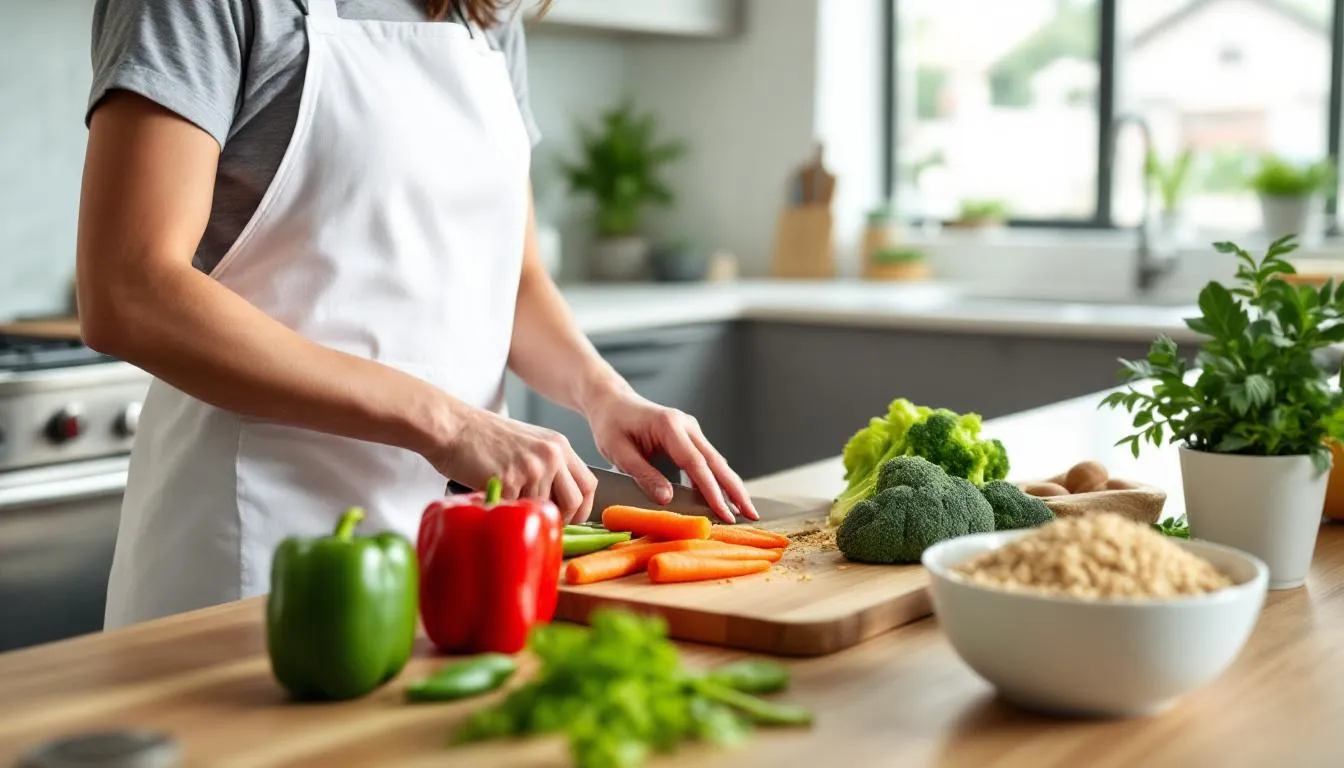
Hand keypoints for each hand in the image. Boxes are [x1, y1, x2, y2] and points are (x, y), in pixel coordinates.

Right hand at [428, 407, 597, 522]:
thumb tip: (560, 502)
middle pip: (574, 501)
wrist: (453, 427)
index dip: (583, 508)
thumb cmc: (484, 438)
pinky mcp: (510, 480)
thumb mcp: (529, 444)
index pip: (588, 484)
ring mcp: (532, 468)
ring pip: (542, 508)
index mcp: (559, 446)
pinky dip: (505, 509)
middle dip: (561, 518)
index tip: (572, 518)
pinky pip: (516, 509)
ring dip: (526, 511)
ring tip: (507, 495)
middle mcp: (551, 455)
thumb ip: (549, 467)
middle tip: (540, 519)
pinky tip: (493, 493)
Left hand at [585, 389, 757, 522]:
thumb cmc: (611, 425)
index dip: (712, 491)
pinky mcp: (690, 438)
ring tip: (745, 511)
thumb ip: (643, 475)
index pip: (696, 464)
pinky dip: (718, 480)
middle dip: (735, 490)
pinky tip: (726, 499)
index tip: (725, 513)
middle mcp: (687, 426)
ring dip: (731, 486)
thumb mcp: (618, 451)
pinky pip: (708, 461)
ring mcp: (691, 430)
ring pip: (717, 462)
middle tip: (752, 514)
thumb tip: (667, 499)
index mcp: (669, 426)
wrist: (612, 402)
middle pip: (717, 462)